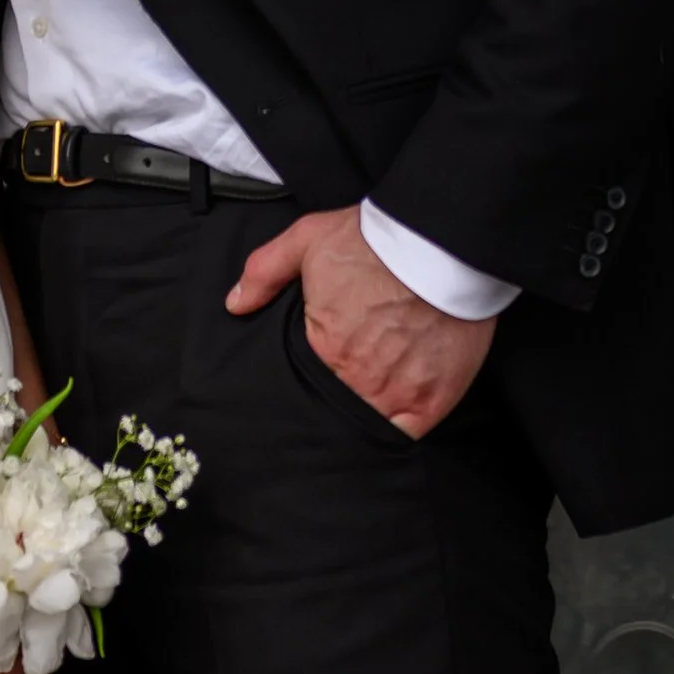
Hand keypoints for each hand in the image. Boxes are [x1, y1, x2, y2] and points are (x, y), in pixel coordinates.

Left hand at [226, 206, 493, 438]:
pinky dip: (399, 428)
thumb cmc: (373, 241)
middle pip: (339, 404)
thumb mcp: (306, 240)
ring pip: (370, 421)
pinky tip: (396, 412)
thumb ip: (264, 272)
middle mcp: (358, 378)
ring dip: (366, 412)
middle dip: (338, 394)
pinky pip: (406, 433)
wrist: (437, 241)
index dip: (311, 377)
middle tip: (348, 377)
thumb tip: (235, 304)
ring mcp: (397, 393)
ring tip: (370, 395)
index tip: (318, 368)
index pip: (307, 382)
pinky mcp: (434, 399)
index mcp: (325, 347)